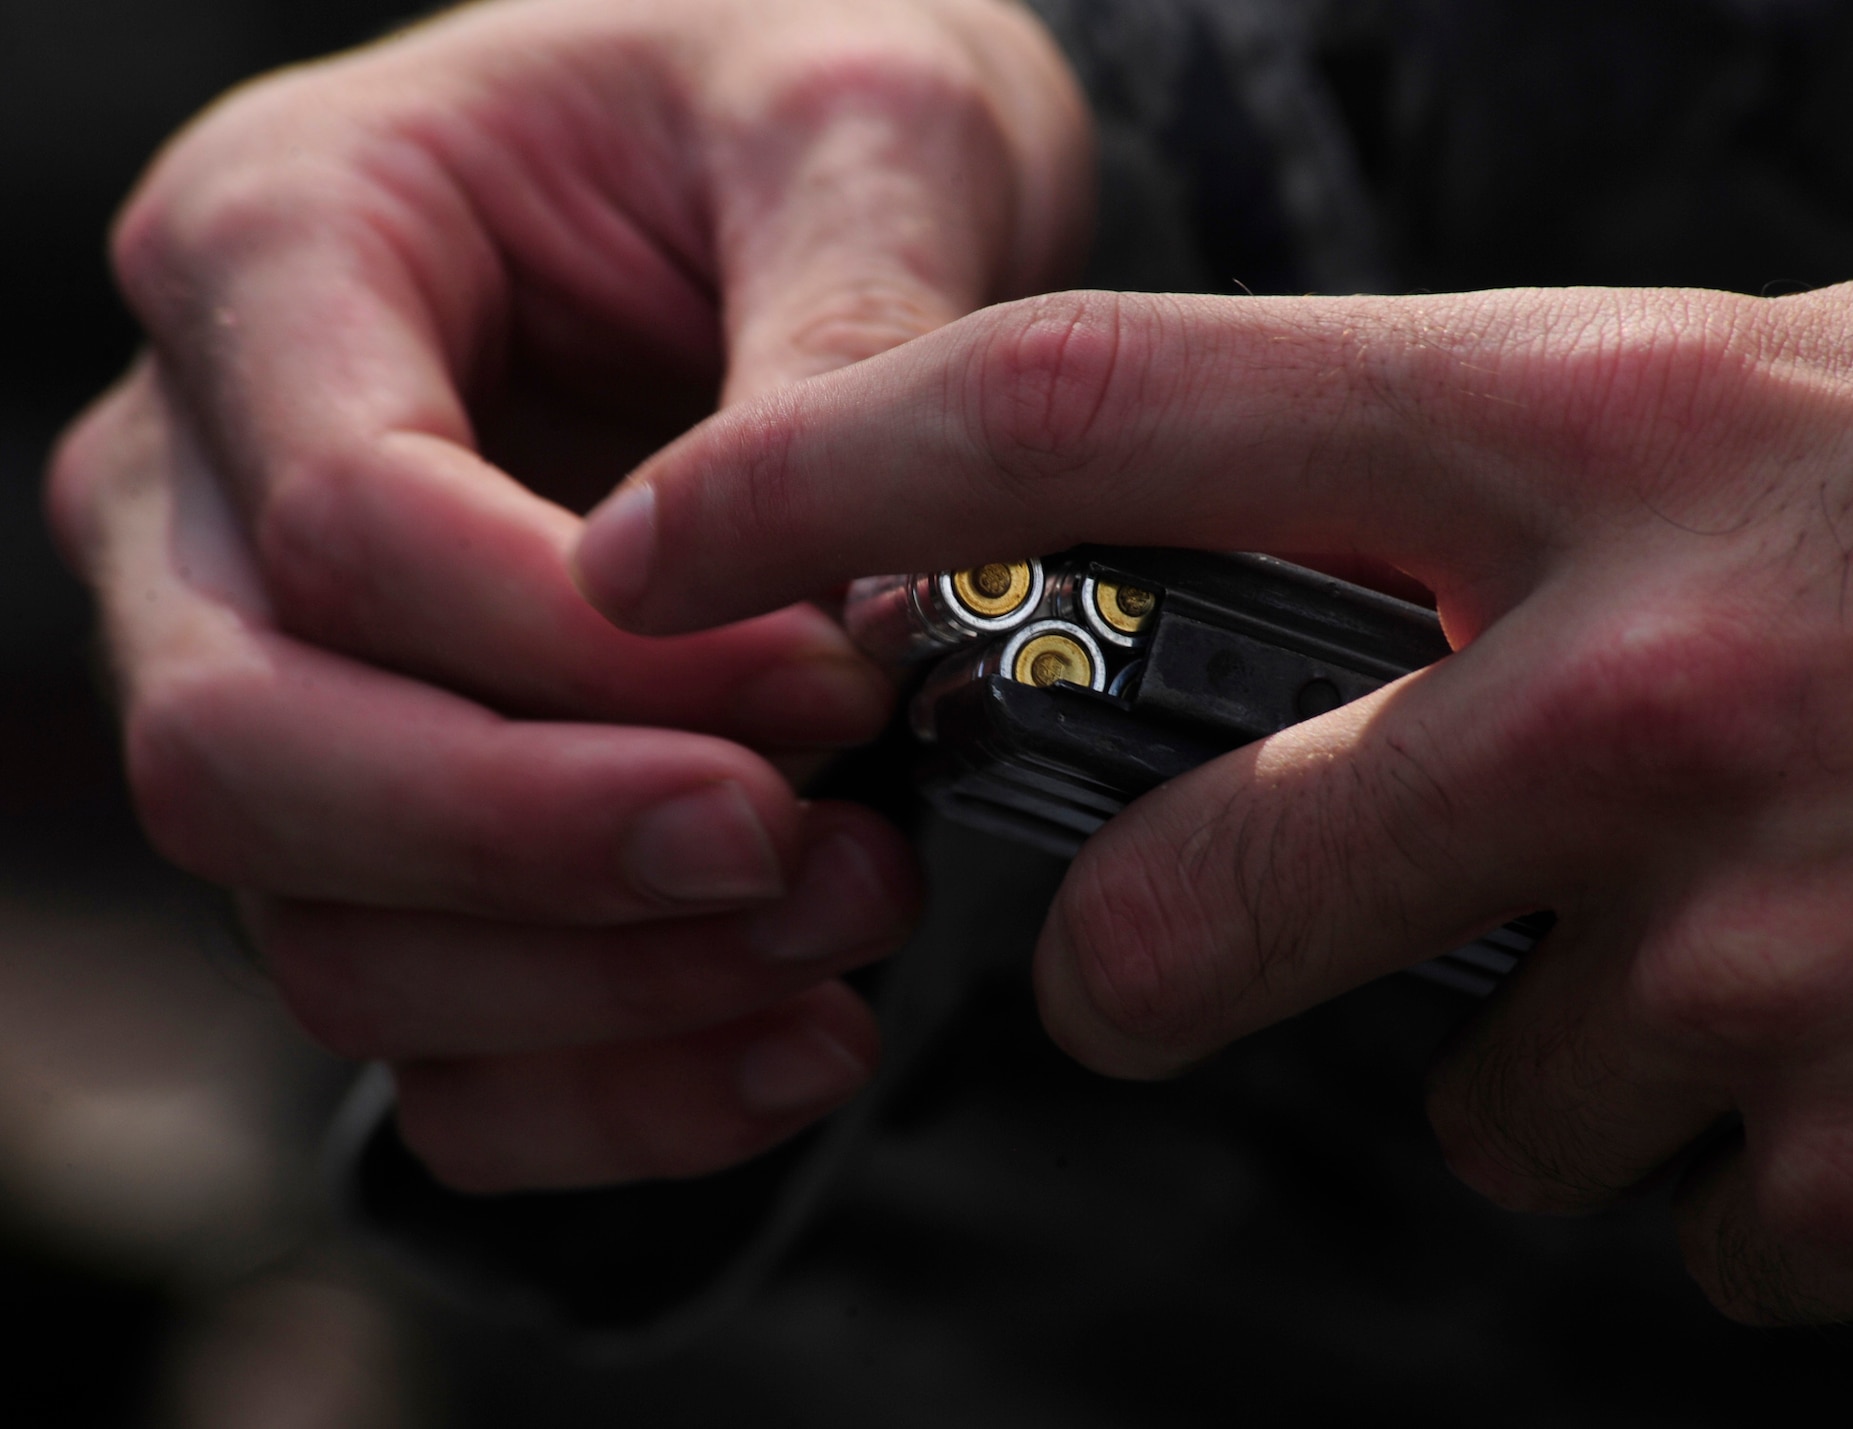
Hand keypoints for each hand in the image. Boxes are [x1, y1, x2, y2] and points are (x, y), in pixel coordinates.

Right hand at [50, 0, 1090, 1188]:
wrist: (794, 187)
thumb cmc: (794, 114)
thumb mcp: (861, 125)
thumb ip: (849, 322)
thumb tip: (843, 595)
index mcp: (285, 250)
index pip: (348, 526)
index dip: (589, 651)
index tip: (836, 684)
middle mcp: (216, 484)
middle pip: (248, 754)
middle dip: (537, 846)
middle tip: (808, 855)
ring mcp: (279, 671)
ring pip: (322, 928)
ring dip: (593, 988)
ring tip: (848, 927)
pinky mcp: (388, 818)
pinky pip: (420, 1030)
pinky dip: (596, 1086)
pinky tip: (790, 1046)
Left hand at [572, 273, 1852, 1319]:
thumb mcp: (1781, 396)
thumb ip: (1510, 493)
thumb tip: (1302, 610)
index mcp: (1598, 432)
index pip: (1097, 411)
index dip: (829, 473)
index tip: (653, 536)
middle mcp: (1643, 695)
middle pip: (1186, 906)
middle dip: (1147, 961)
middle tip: (1172, 952)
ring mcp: (1764, 954)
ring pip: (1484, 1100)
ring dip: (1560, 1040)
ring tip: (1771, 913)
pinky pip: (1693, 1204)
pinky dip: (1749, 1138)